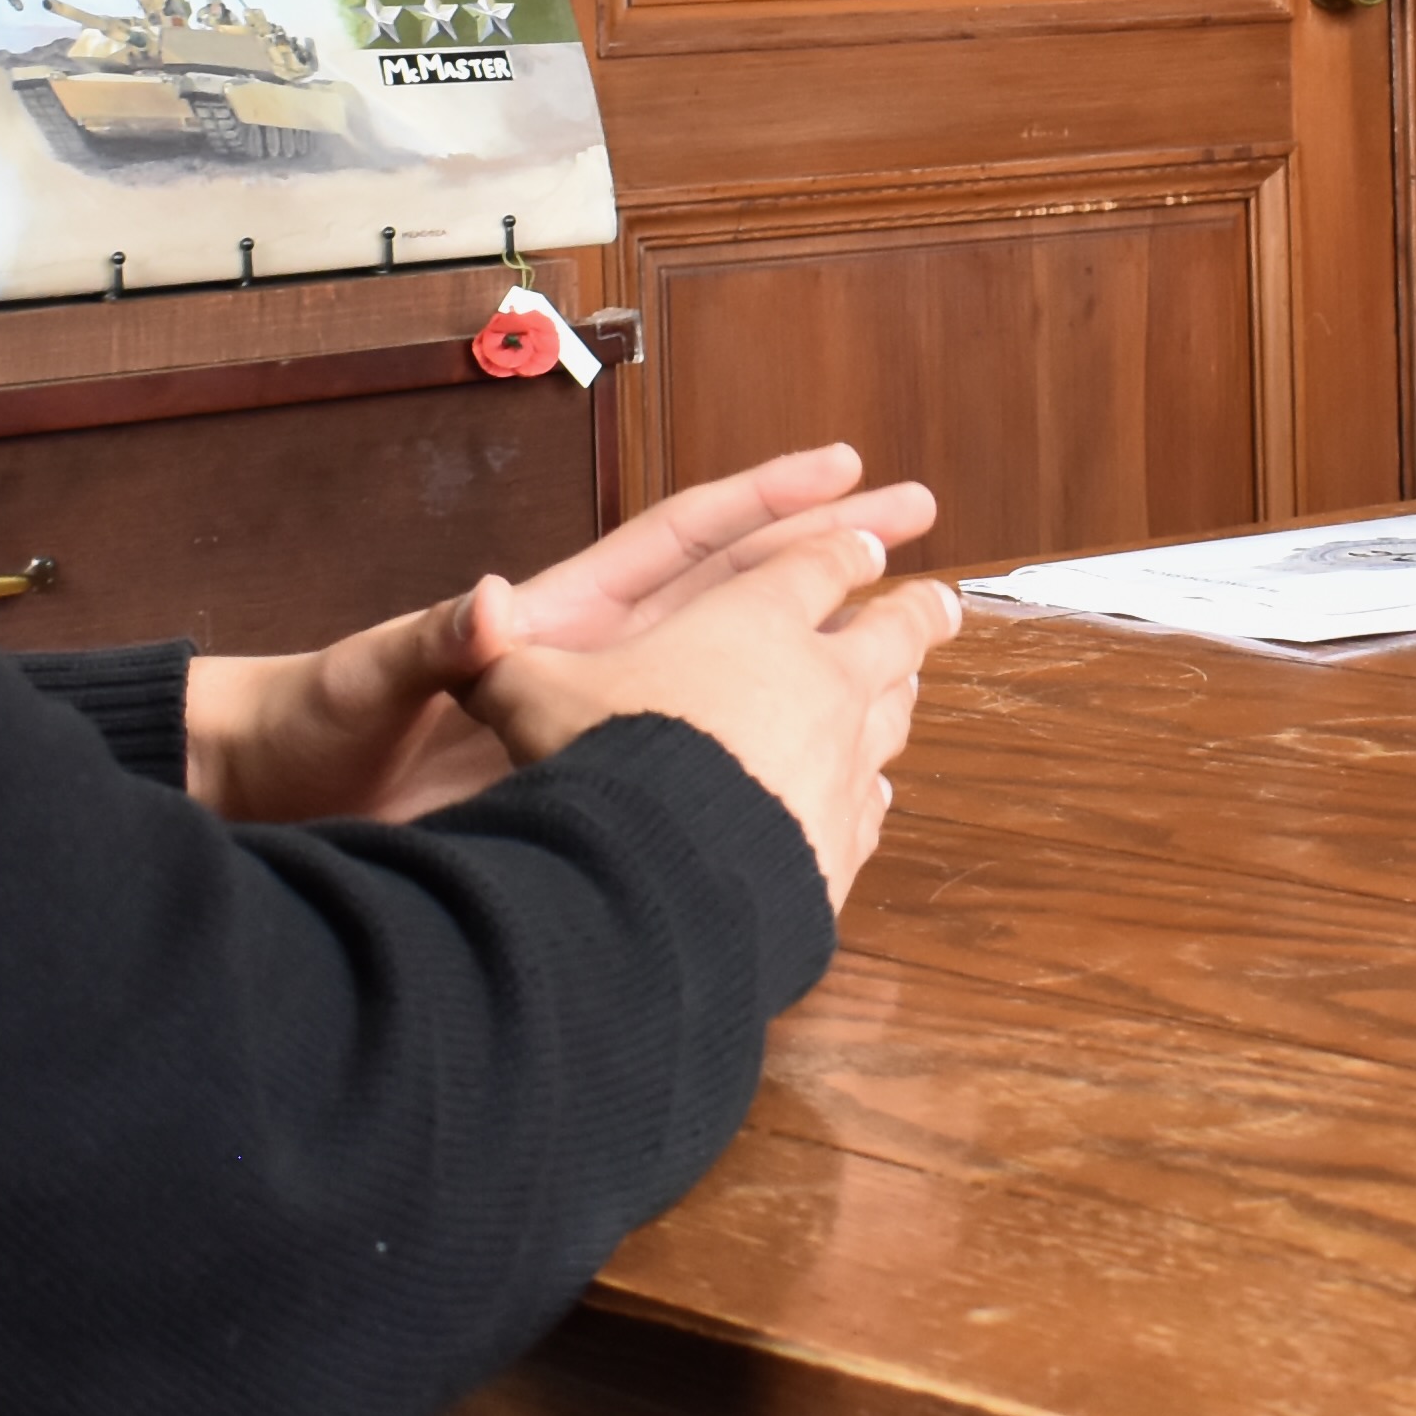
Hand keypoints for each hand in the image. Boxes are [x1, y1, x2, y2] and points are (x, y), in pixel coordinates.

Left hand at [180, 442, 940, 829]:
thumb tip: (481, 604)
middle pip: (738, 593)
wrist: (276, 804)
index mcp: (556, 616)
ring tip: (913, 643)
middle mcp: (594, 661)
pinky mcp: (595, 791)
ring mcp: (601, 724)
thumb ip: (428, 643)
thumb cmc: (312, 728)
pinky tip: (843, 767)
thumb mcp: (368, 678)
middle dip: (829, 554)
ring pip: (739, 677)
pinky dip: (778, 753)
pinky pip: (708, 762)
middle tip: (923, 524)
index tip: (849, 472)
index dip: (766, 500)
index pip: (684, 539)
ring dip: (823, 652)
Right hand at [466, 511, 958, 910]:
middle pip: (889, 632)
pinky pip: (870, 804)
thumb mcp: (529, 695)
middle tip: (942, 599)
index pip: (811, 565)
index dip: (837, 545)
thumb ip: (500, 655)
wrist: (661, 877)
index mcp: (754, 620)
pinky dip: (872, 790)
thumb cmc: (600, 764)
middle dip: (916, 609)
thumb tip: (473, 612)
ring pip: (892, 715)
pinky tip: (873, 796)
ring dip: (902, 695)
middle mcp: (818, 682)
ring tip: (909, 685)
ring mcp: (843, 764)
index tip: (867, 537)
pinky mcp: (842, 841)